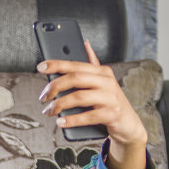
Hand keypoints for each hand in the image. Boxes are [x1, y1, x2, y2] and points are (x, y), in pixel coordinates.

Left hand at [37, 39, 147, 168]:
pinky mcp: (112, 114)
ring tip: (49, 111)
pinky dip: (72, 119)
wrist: (128, 125)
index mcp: (102, 72)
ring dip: (59, 104)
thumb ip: (92, 65)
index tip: (40, 67)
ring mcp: (111, 98)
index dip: (57, 64)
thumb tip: (85, 44)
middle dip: (55, 86)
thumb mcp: (102, 82)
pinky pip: (88, 116)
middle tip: (43, 97)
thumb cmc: (110, 103)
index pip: (76, 64)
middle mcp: (107, 82)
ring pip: (79, 97)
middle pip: (76, 78)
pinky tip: (61, 121)